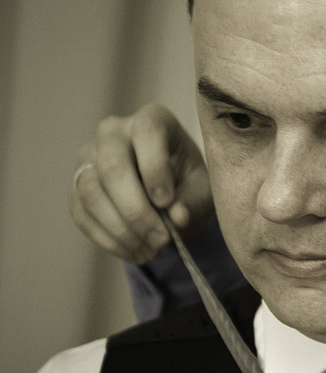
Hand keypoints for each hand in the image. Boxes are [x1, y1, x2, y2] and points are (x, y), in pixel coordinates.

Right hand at [69, 103, 213, 263]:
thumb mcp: (202, 189)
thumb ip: (192, 200)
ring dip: (122, 229)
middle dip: (136, 210)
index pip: (146, 132)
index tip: (168, 203)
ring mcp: (88, 158)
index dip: (155, 169)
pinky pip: (83, 214)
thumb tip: (176, 217)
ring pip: (91, 192)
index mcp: (152, 120)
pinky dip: (110, 239)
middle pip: (111, 166)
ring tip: (152, 250)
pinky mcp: (76, 186)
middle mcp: (114, 132)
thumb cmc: (190, 183)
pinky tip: (135, 252)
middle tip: (161, 239)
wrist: (170, 196)